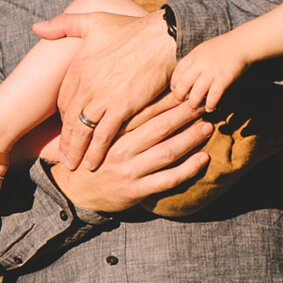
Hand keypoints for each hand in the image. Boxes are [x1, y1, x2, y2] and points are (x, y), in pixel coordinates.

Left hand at [37, 8, 178, 170]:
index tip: (66, 130)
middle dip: (65, 141)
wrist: (163, 38)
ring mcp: (102, 97)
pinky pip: (103, 135)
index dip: (63, 117)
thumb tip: (37, 27)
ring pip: (82, 131)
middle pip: (69, 120)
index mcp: (78, 66)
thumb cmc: (132, 29)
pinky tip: (94, 163)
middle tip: (63, 158)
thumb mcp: (94, 20)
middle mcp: (86, 83)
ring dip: (76, 151)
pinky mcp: (122, 107)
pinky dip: (97, 151)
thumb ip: (64, 24)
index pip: (63, 100)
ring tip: (74, 166)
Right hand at [48, 94, 210, 214]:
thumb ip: (122, 119)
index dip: (169, 100)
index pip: (145, 111)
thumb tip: (147, 94)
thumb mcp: (101, 134)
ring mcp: (129, 171)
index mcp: (113, 132)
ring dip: (190, 138)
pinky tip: (203, 158)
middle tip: (203, 104)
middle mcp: (121, 149)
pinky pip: (167, 179)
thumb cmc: (93, 158)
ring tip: (208, 127)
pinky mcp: (135, 191)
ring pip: (166, 152)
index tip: (188, 90)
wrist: (75, 192)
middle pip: (159, 128)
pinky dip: (188, 169)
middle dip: (184, 115)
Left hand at [171, 34, 249, 111]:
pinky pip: (214, 95)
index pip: (177, 72)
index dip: (174, 84)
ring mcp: (212, 71)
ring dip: (194, 103)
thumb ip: (193, 61)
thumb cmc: (222, 48)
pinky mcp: (224, 78)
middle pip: (183, 84)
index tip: (176, 90)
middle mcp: (201, 64)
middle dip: (180, 96)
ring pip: (197, 92)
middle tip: (182, 101)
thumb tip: (182, 77)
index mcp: (194, 56)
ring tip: (194, 107)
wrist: (242, 43)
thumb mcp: (203, 50)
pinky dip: (210, 104)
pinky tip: (210, 108)